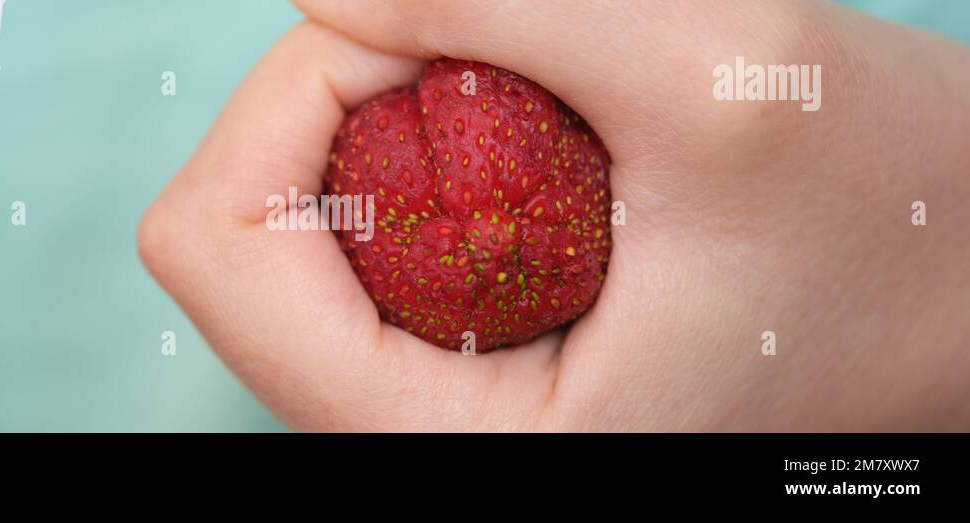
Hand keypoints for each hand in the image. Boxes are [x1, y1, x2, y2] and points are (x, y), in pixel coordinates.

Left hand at [139, 0, 969, 429]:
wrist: (958, 287)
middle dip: (339, 105)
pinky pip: (346, 232)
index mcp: (460, 444)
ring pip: (283, 228)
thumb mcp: (716, 74)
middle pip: (234, 235)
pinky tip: (528, 141)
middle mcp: (415, 438)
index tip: (424, 36)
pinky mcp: (446, 350)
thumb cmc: (889, 221)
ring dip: (381, 122)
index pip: (218, 253)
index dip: (289, 103)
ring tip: (535, 109)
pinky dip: (412, 146)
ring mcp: (420, 395)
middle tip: (493, 62)